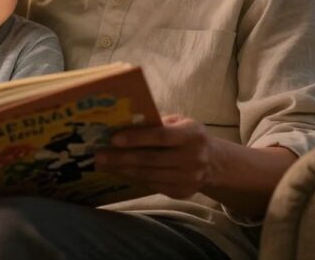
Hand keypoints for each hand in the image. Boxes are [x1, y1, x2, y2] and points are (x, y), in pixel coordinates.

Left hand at [95, 114, 210, 199]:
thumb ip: (158, 123)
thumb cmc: (190, 136)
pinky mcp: (181, 192)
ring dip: (122, 170)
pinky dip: (133, 178)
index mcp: (191, 135)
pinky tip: (118, 172)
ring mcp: (188, 178)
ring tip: (103, 164)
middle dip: (121, 158)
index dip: (137, 138)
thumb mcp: (181, 123)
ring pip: (148, 175)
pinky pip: (151, 185)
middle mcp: (192, 158)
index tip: (114, 139)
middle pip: (150, 159)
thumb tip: (125, 122)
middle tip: (99, 155)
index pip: (160, 136)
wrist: (215, 163)